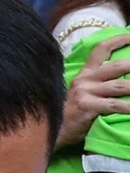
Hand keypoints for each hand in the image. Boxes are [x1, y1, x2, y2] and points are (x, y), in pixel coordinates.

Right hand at [60, 32, 129, 149]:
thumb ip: (95, 84)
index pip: (101, 49)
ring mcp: (86, 93)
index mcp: (84, 74)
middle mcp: (85, 79)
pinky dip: (129, 107)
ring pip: (120, 86)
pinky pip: (115, 105)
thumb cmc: (69, 114)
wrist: (51, 131)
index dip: (118, 40)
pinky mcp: (87, 107)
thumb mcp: (80, 93)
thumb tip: (120, 79)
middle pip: (117, 66)